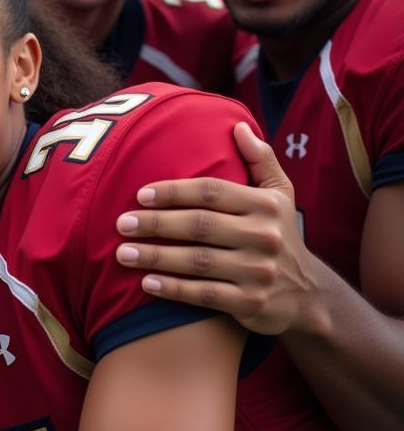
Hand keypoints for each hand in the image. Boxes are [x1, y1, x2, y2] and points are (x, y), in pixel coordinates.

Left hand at [114, 122, 330, 334]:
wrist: (308, 295)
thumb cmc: (279, 233)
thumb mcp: (280, 195)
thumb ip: (261, 159)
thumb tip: (237, 126)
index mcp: (265, 205)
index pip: (211, 192)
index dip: (174, 191)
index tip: (140, 194)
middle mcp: (263, 236)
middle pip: (199, 225)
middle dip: (156, 223)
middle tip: (121, 222)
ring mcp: (257, 272)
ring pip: (197, 262)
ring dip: (156, 257)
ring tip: (122, 253)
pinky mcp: (251, 304)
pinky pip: (204, 295)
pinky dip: (173, 289)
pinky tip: (146, 283)